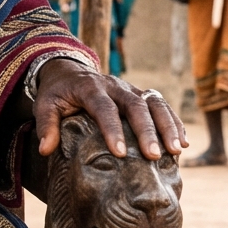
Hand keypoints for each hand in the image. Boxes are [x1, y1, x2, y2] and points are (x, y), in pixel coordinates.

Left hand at [33, 58, 187, 160]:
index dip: (112, 129)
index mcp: (89, 88)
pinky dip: (174, 121)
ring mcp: (129, 88)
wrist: (68, 72)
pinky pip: (161, 105)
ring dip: (167, 125)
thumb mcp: (45, 105)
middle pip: (134, 105)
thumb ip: (46, 125)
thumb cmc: (57, 93)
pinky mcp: (139, 93)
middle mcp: (113, 86)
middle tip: (154, 155)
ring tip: (176, 150)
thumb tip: (45, 150)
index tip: (120, 153)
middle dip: (146, 130)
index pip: (103, 107)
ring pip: (153, 102)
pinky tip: (183, 142)